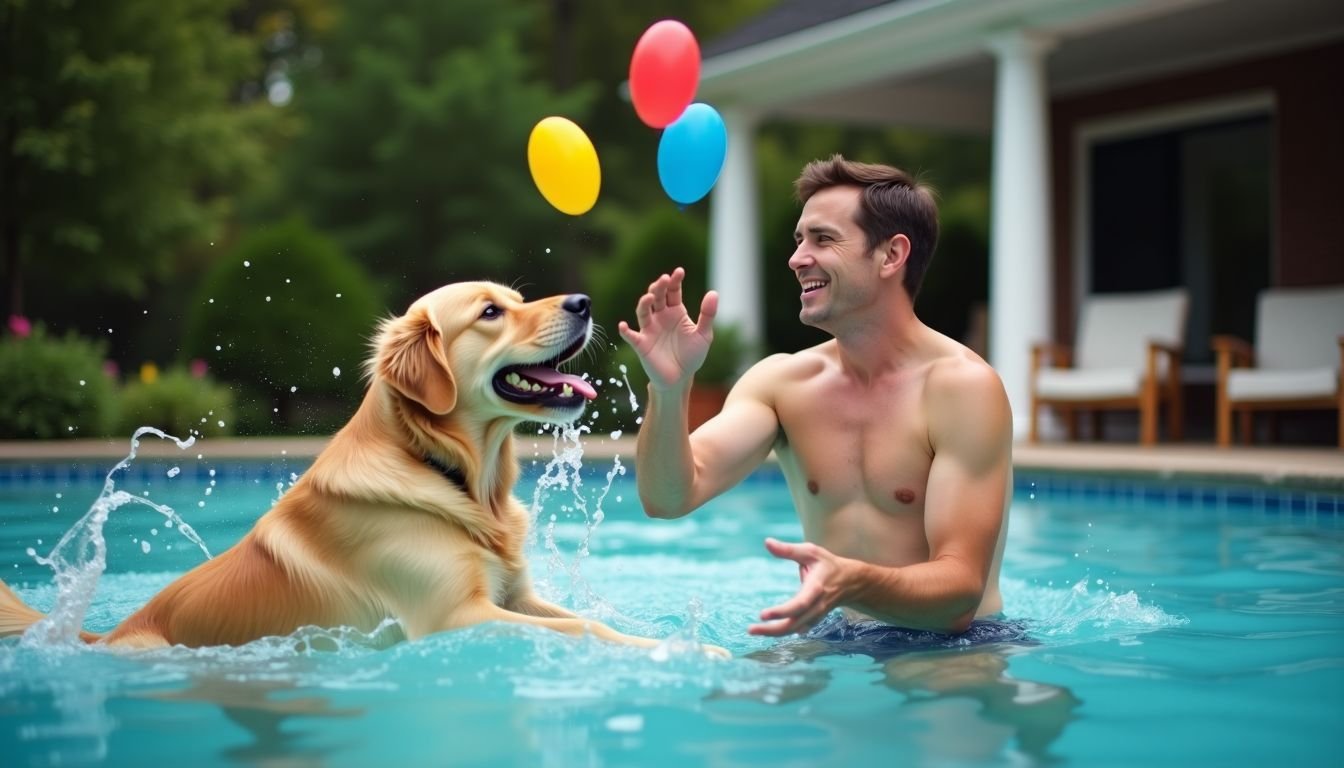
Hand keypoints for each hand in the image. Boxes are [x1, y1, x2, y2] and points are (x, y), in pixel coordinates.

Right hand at [617, 267, 717, 390]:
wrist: (680, 378)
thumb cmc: (691, 355)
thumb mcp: (703, 335)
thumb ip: (707, 315)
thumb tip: (713, 293)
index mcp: (676, 311)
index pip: (673, 291)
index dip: (675, 281)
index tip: (679, 272)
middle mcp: (660, 317)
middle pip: (657, 297)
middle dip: (659, 287)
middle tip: (664, 280)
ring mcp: (649, 329)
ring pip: (643, 311)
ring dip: (644, 303)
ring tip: (650, 297)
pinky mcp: (641, 344)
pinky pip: (631, 336)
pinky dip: (626, 331)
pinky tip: (624, 326)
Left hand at [749, 538, 849, 636]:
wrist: (850, 582)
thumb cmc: (827, 564)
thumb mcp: (810, 552)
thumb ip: (788, 549)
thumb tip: (767, 542)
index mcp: (816, 588)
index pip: (799, 604)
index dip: (782, 611)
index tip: (762, 615)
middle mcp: (816, 605)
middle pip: (794, 623)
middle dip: (772, 629)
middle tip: (751, 629)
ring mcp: (815, 615)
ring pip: (794, 629)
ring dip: (773, 633)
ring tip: (754, 631)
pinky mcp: (813, 620)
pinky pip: (796, 630)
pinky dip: (782, 633)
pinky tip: (767, 632)